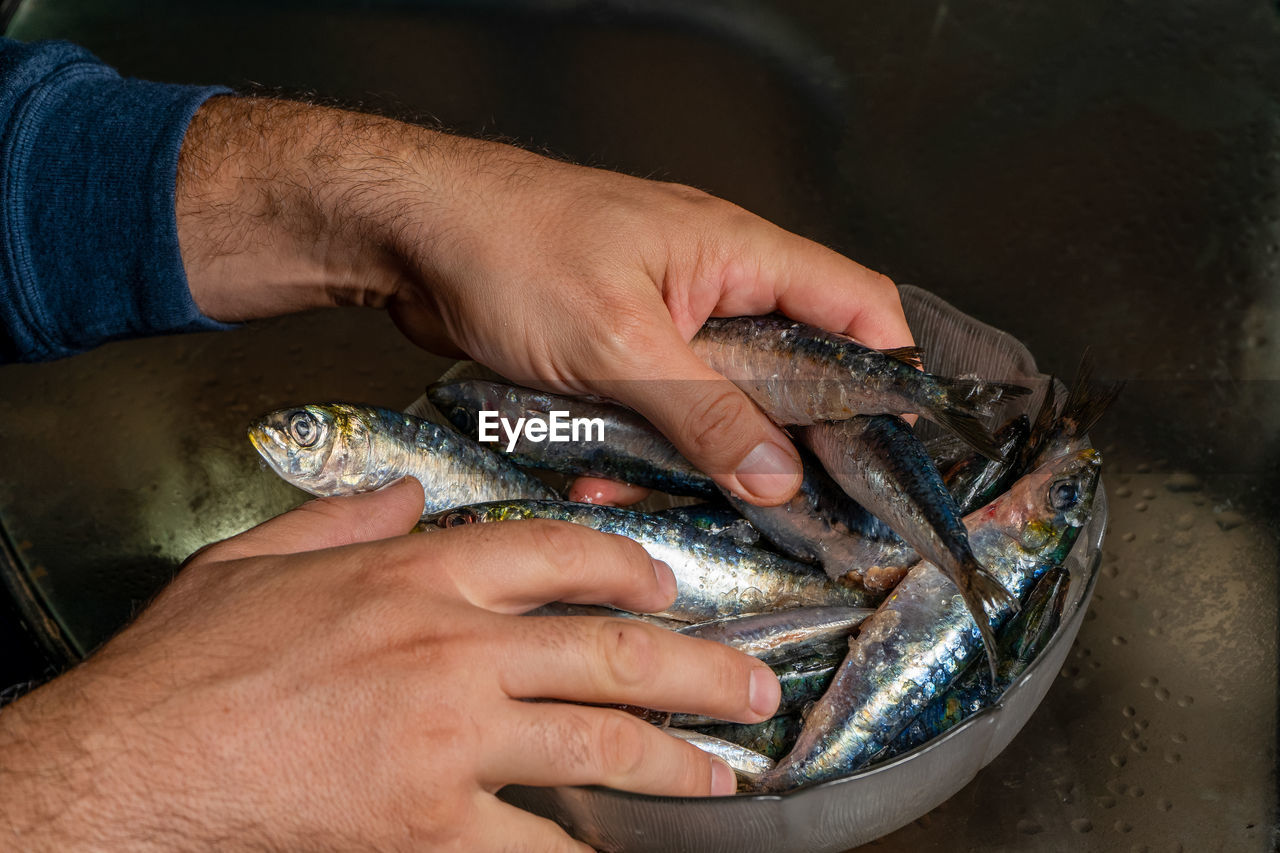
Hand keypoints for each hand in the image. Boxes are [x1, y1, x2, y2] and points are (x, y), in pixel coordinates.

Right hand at [0, 479, 778, 850]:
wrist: (131, 762)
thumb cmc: (187, 666)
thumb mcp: (256, 557)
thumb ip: (346, 519)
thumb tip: (407, 495)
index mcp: (416, 575)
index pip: (553, 553)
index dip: (623, 567)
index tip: (665, 584)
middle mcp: (451, 646)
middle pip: (606, 648)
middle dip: (694, 669)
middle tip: (749, 689)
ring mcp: (450, 734)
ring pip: (597, 742)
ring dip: (671, 761)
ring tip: (721, 774)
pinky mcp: (431, 820)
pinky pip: (536, 843)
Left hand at [176, 98, 913, 506]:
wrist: (412, 232)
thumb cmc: (512, 246)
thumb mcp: (617, 342)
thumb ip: (705, 411)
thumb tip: (779, 474)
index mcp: (738, 255)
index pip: (857, 307)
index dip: (889, 374)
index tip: (893, 449)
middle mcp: (714, 285)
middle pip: (791, 371)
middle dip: (784, 441)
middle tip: (784, 505)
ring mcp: (666, 320)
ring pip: (719, 403)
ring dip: (697, 455)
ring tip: (662, 494)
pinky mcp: (620, 350)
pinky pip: (657, 410)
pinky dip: (640, 448)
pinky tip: (601, 479)